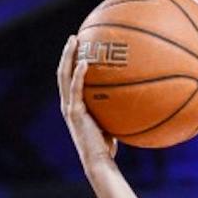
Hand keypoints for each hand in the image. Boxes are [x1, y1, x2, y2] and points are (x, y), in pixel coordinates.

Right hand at [56, 35, 116, 168]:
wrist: (98, 160)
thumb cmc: (107, 146)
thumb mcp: (112, 122)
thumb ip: (115, 109)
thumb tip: (134, 98)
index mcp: (74, 104)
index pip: (70, 78)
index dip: (71, 62)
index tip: (80, 46)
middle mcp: (68, 103)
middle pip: (63, 72)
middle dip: (67, 53)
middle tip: (74, 37)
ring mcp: (69, 107)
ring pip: (64, 76)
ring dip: (68, 56)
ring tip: (74, 40)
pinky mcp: (74, 112)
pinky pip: (76, 89)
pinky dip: (79, 75)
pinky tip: (85, 63)